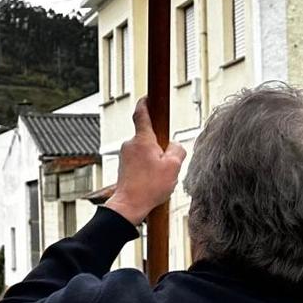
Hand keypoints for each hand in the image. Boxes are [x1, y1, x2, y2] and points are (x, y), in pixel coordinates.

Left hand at [105, 96, 185, 225]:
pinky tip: (152, 181)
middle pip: (149, 136)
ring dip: (155, 159)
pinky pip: (140, 160)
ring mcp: (125, 155)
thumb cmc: (149, 187)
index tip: (148, 96)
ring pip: (146, 150)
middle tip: (167, 163)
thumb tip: (175, 145)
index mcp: (142, 140)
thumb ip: (178, 150)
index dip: (145, 103)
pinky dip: (148, 167)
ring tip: (158, 177)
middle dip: (161, 146)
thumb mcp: (173, 167)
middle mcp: (130, 144)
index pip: (141, 114)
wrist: (129, 205)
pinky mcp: (124, 165)